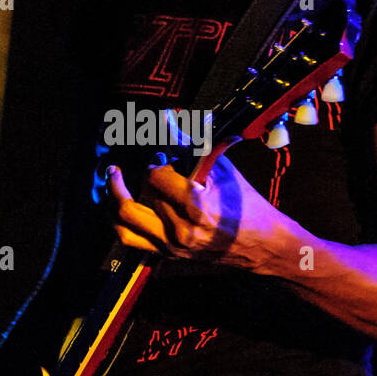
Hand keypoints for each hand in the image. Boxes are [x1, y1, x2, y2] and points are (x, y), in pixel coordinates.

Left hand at [106, 156, 287, 272]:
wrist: (262, 244)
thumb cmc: (246, 205)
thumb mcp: (221, 169)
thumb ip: (192, 145)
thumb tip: (168, 120)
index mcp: (196, 207)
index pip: (156, 178)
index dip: (156, 163)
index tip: (162, 158)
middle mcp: (181, 231)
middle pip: (141, 196)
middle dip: (139, 177)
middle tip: (145, 166)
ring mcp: (173, 247)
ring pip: (126, 221)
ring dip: (116, 197)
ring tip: (114, 181)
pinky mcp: (169, 255)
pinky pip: (131, 240)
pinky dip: (121, 221)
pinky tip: (119, 206)